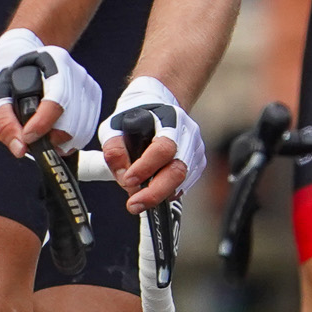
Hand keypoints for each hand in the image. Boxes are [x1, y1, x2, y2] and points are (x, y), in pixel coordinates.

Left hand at [0, 28, 100, 157]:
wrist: (26, 63)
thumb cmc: (10, 78)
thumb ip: (4, 122)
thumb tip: (20, 148)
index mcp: (53, 61)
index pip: (57, 98)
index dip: (42, 123)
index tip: (26, 137)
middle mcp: (76, 72)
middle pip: (72, 118)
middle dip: (51, 138)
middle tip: (32, 140)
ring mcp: (87, 86)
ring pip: (82, 128)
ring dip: (60, 143)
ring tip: (42, 139)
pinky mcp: (93, 100)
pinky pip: (87, 130)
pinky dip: (70, 141)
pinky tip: (54, 137)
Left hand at [101, 76, 207, 213]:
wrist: (158, 107)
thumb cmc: (136, 118)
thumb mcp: (115, 127)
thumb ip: (114, 150)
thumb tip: (123, 177)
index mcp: (170, 120)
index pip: (163, 148)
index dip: (145, 168)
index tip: (128, 180)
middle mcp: (187, 135)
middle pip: (178, 171)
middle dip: (154, 193)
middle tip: (133, 204)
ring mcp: (195, 150)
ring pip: (182, 182)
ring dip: (158, 195)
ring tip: (138, 200)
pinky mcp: (197, 164)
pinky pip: (184, 185)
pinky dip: (166, 191)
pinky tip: (151, 190)